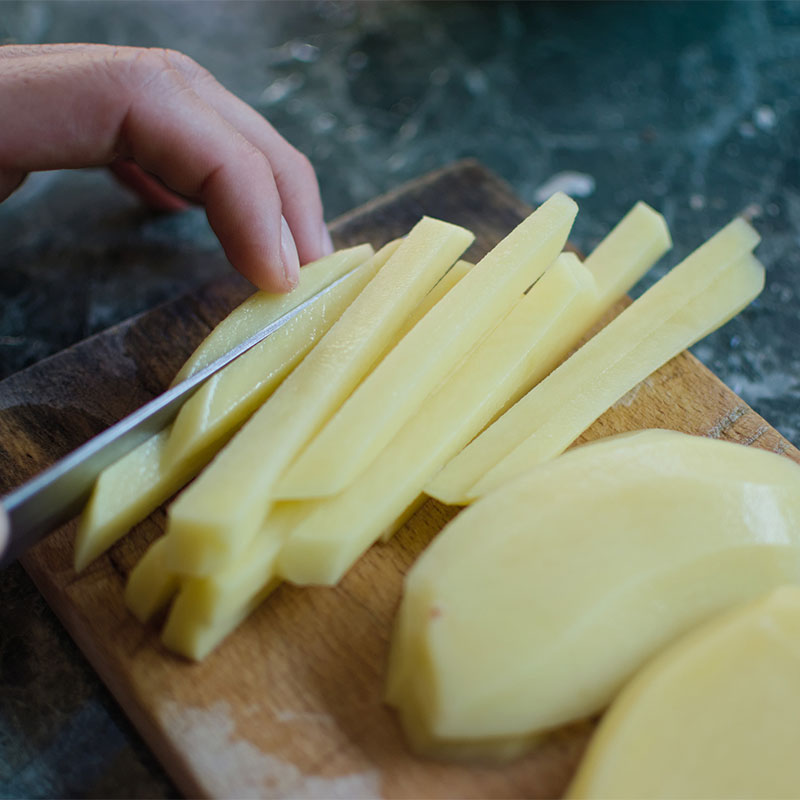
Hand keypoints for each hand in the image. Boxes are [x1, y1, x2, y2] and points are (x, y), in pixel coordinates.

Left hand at [0, 44, 332, 290]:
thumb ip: (21, 321)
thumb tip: (131, 380)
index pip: (146, 99)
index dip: (238, 179)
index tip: (276, 273)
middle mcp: (20, 86)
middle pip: (182, 94)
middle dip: (268, 180)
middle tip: (309, 264)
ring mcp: (29, 102)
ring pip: (169, 103)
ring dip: (242, 173)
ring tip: (279, 246)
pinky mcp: (25, 130)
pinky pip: (125, 126)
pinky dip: (181, 166)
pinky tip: (191, 206)